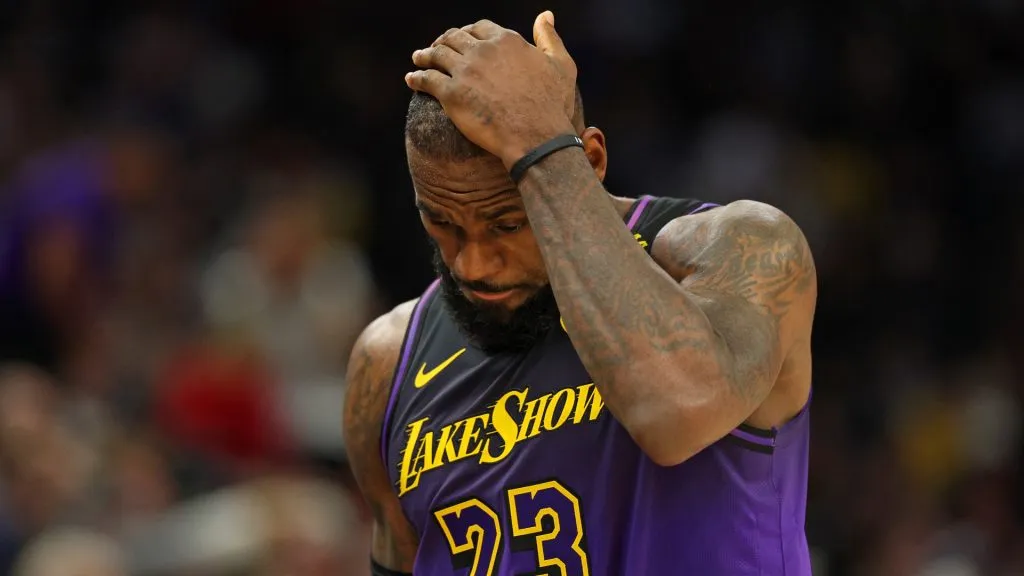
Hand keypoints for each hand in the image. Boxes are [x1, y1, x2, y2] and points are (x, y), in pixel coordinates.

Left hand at [406, 12, 577, 168]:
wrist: (536, 137)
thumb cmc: (552, 104)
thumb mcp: (561, 65)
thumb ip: (550, 37)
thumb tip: (545, 15)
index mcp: (506, 40)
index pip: (478, 28)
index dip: (467, 32)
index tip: (461, 39)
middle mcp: (483, 50)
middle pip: (453, 38)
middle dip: (442, 41)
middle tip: (434, 49)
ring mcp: (465, 71)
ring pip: (436, 55)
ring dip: (424, 56)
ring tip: (418, 60)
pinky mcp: (451, 94)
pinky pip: (426, 80)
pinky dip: (416, 77)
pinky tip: (412, 79)